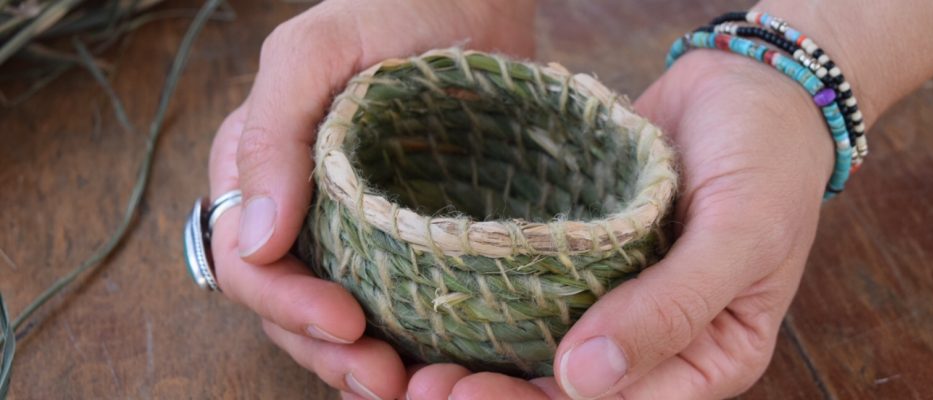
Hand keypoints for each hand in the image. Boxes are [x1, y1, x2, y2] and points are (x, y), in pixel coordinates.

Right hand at [207, 1, 533, 397]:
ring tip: (408, 386)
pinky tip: (428, 362)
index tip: (347, 323)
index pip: (247, 264)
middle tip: (385, 380)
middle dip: (327, 352)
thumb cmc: (393, 10)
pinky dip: (402, 342)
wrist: (473, 5)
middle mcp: (299, 210)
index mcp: (260, 171)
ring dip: (360, 363)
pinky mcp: (404, 240)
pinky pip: (390, 304)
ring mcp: (353, 230)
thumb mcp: (315, 52)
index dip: (287, 306)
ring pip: (334, 320)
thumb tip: (252, 243)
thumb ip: (270, 136)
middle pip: (287, 308)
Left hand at [407, 50, 835, 398]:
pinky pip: (535, 289)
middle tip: (428, 385)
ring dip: (483, 360)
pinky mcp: (583, 256)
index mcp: (706, 359)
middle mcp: (655, 342)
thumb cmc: (768, 162)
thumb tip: (583, 381)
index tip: (471, 393)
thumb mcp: (740, 237)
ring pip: (542, 349)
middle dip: (498, 394)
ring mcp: (614, 298)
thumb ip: (671, 309)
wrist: (751, 87)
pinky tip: (441, 302)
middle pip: (569, 390)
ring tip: (419, 361)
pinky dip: (491, 302)